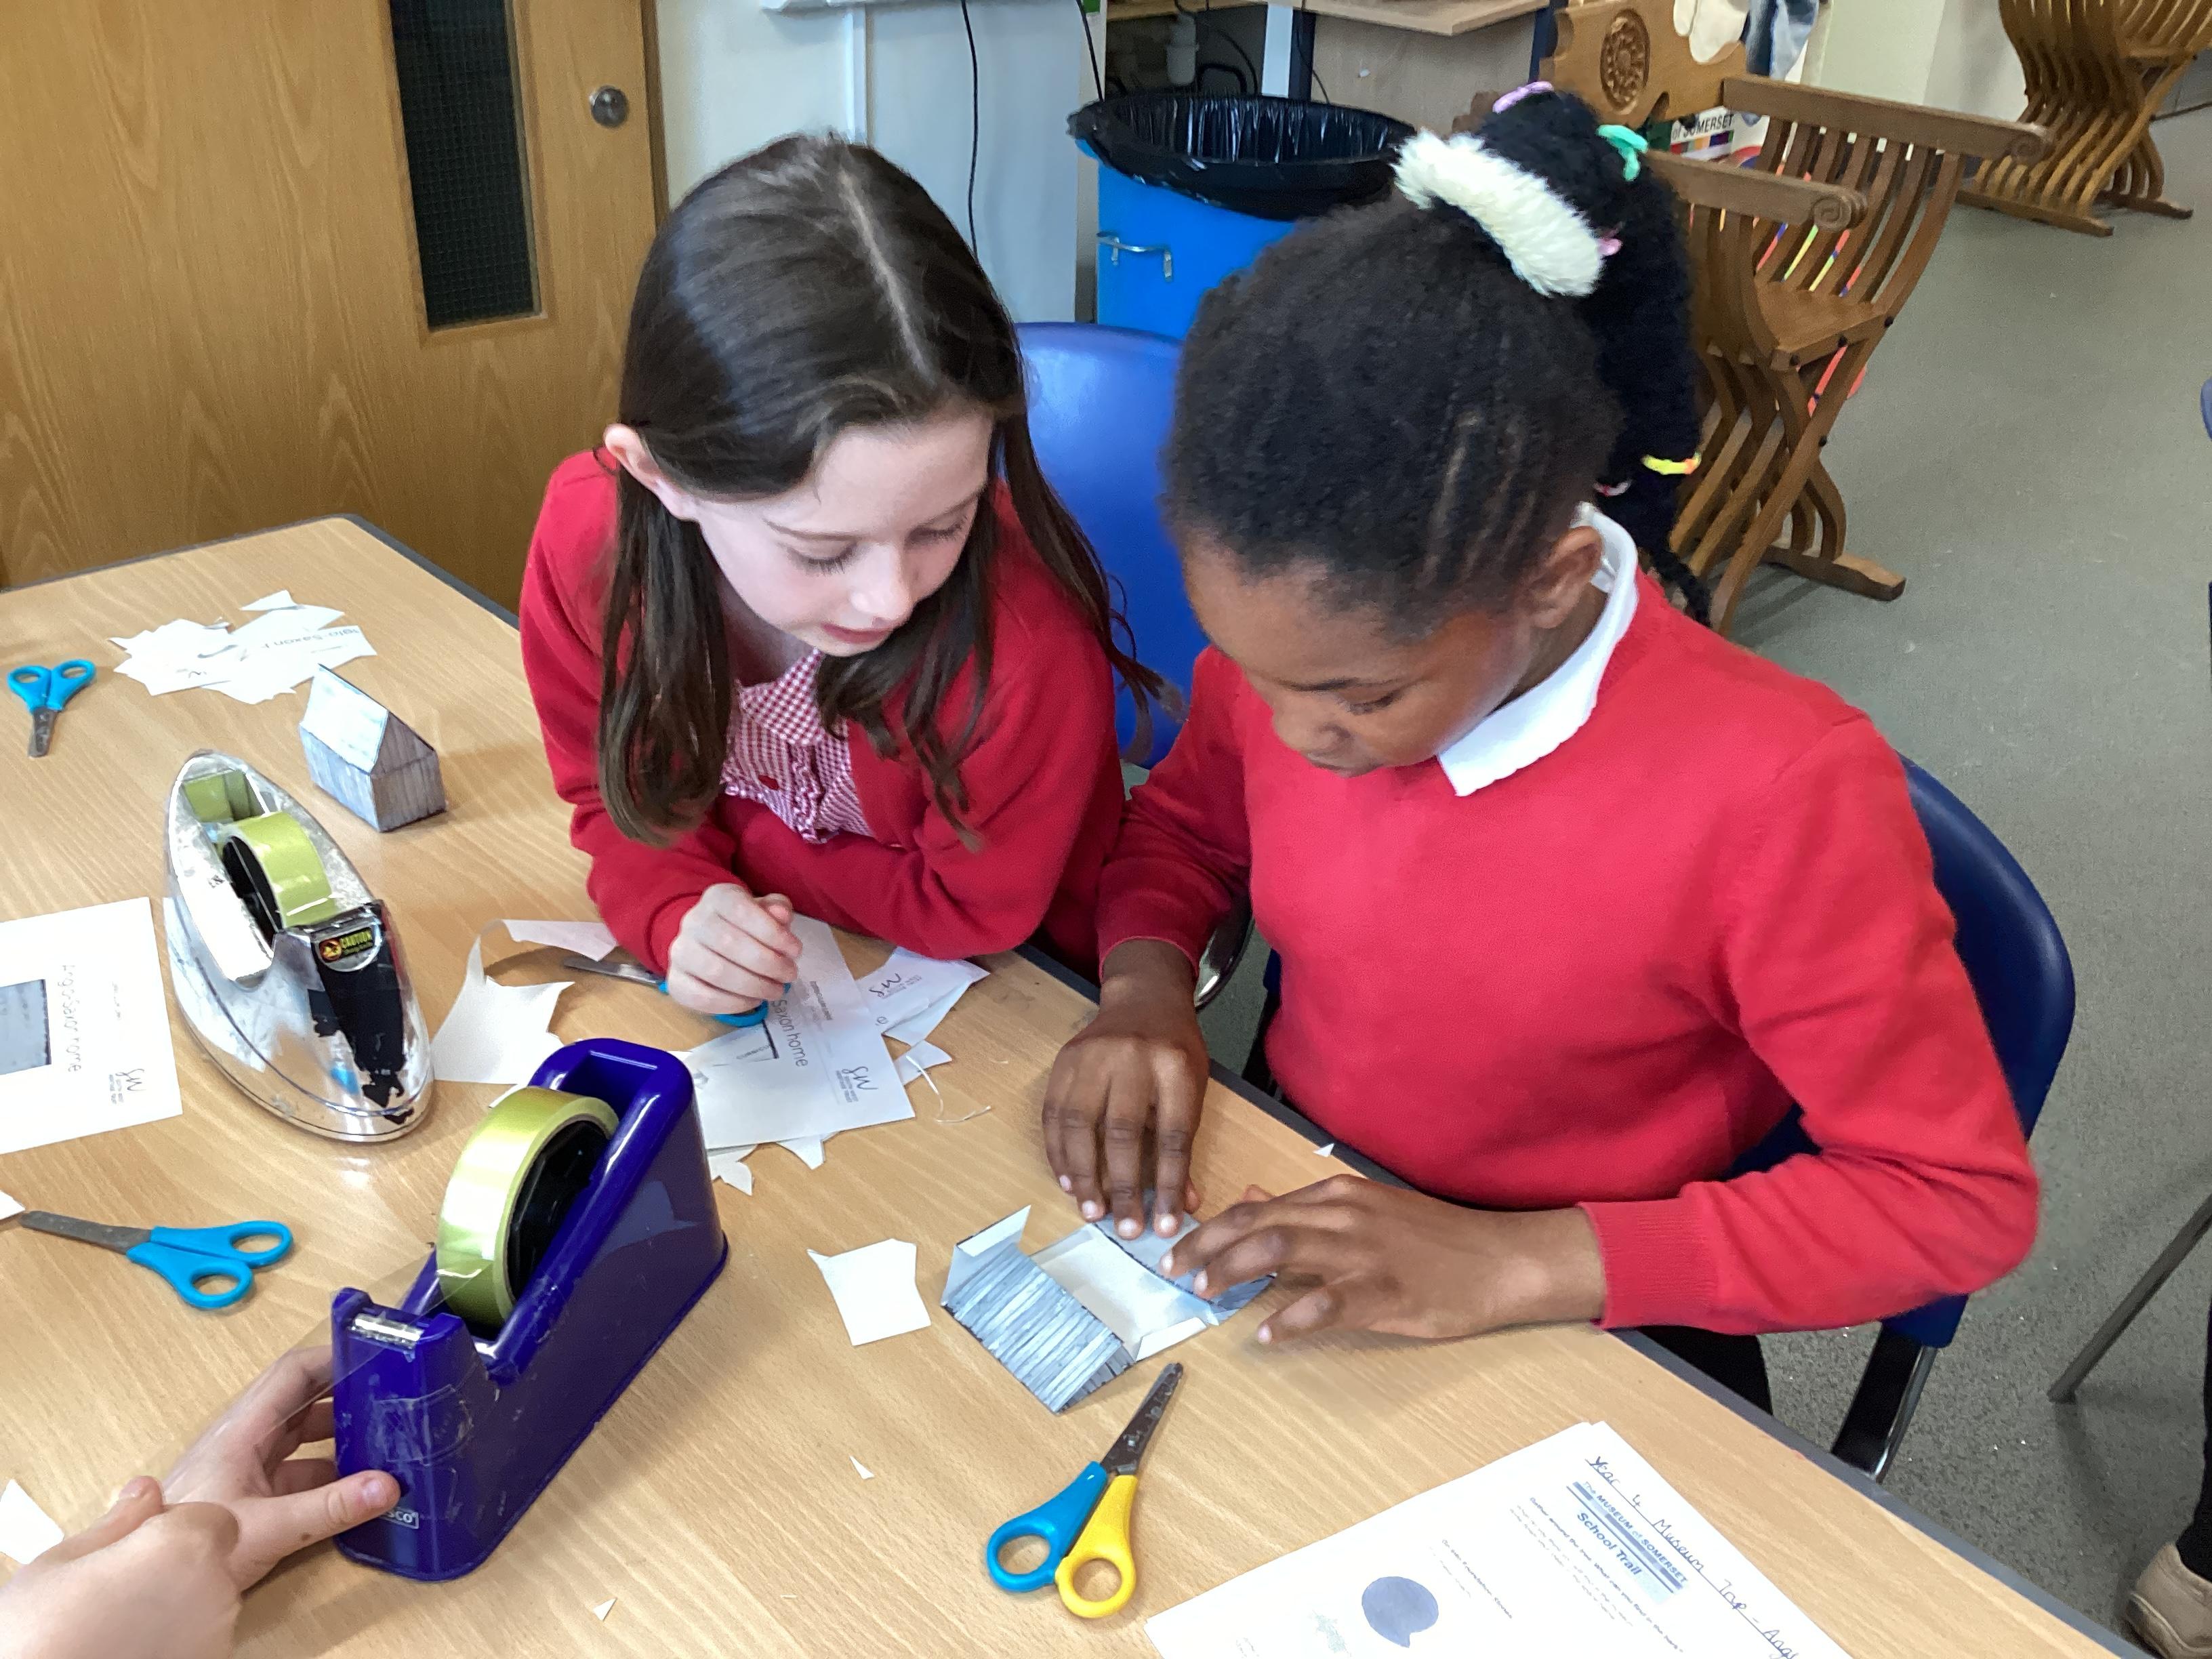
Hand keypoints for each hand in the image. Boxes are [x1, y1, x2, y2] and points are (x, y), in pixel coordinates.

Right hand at [0, 1481, 240, 1658]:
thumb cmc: (37, 1637)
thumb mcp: (61, 1563)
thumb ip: (118, 1523)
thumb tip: (145, 1491)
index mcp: (185, 1547)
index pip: (212, 1518)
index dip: (175, 1527)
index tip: (138, 1543)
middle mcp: (216, 1589)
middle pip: (209, 1562)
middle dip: (174, 1566)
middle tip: (118, 1587)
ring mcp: (215, 1636)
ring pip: (205, 1604)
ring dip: (174, 1605)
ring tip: (116, 1624)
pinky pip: (197, 1640)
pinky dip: (173, 1640)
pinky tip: (128, 1648)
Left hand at [159, 1345, 398, 1592]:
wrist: (147, 1584)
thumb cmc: (190, 1544)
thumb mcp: (268, 1527)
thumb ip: (330, 1508)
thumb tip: (389, 1486)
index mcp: (244, 1430)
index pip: (294, 1373)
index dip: (334, 1359)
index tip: (378, 1359)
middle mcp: (246, 1440)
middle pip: (303, 1401)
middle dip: (347, 1396)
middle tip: (394, 1399)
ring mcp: (248, 1467)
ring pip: (303, 1437)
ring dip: (340, 1436)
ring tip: (385, 1441)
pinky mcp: (252, 1495)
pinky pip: (299, 1470)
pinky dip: (330, 1473)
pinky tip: (357, 1488)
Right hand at [665, 884, 799, 1015]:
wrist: (709, 943)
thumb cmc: (745, 927)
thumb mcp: (764, 911)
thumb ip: (777, 910)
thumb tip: (782, 915)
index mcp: (717, 897)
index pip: (742, 910)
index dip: (773, 933)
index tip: (796, 951)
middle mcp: (693, 921)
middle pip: (730, 943)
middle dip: (768, 963)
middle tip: (789, 975)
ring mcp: (681, 952)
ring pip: (716, 972)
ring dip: (754, 986)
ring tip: (775, 990)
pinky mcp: (676, 981)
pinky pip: (702, 997)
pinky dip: (733, 1003)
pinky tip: (753, 1001)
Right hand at [1043, 940, 1207, 1240]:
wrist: (1144, 998)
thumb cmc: (1174, 1051)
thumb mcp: (1194, 1089)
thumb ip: (1185, 1145)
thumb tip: (1187, 1204)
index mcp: (1174, 1066)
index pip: (1172, 1134)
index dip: (1169, 1183)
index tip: (1167, 1225)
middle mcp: (1131, 1058)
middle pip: (1123, 1131)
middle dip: (1124, 1187)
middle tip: (1125, 1228)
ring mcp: (1092, 1056)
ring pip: (1080, 1123)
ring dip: (1083, 1175)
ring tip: (1091, 1212)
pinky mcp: (1064, 1060)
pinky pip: (1053, 1113)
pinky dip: (1058, 1152)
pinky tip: (1067, 1181)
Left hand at [1160, 1179, 1607, 1342]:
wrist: (1499, 1259)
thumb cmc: (1433, 1240)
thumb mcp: (1366, 1208)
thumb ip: (1306, 1207)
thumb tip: (1251, 1197)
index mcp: (1336, 1194)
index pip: (1257, 1206)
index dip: (1210, 1228)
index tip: (1177, 1249)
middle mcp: (1343, 1215)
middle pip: (1257, 1224)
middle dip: (1205, 1247)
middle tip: (1172, 1272)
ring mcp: (1363, 1252)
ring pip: (1280, 1252)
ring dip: (1234, 1272)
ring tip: (1204, 1293)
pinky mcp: (1385, 1291)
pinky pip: (1326, 1304)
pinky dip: (1289, 1319)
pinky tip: (1266, 1334)